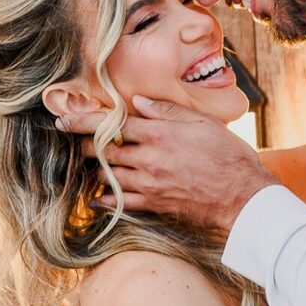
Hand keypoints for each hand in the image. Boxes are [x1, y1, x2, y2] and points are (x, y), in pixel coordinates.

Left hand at [60, 95, 277, 231]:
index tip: (62, 120)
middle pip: (102, 151)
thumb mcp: (204, 123)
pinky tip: (99, 198)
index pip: (110, 124)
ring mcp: (149, 183)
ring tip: (95, 166)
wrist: (243, 195)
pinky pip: (120, 202)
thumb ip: (169, 111)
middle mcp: (148, 158)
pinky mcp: (155, 203)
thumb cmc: (229, 155)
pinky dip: (105, 199)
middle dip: (86, 146)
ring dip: (97, 170)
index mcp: (159, 134)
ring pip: (107, 176)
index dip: (82, 121)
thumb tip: (139, 102)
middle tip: (80, 142)